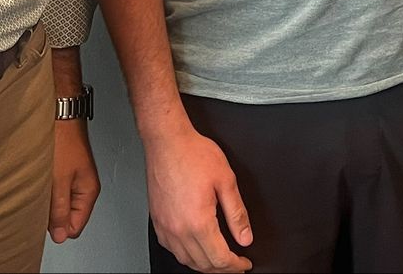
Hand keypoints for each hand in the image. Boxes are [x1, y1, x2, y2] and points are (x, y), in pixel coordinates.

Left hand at [48, 118, 100, 242]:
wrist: (59, 112)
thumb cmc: (63, 140)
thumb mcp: (59, 180)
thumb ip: (59, 210)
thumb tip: (60, 235)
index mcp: (88, 191)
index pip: (75, 226)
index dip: (58, 227)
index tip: (44, 217)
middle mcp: (83, 186)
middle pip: (67, 216)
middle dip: (51, 214)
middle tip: (39, 200)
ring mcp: (73, 177)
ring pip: (58, 202)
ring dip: (47, 200)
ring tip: (38, 186)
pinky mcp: (63, 169)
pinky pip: (54, 190)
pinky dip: (44, 188)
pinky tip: (37, 180)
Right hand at [147, 124, 253, 271]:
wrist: (167, 141)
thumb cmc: (193, 154)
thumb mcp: (226, 181)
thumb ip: (237, 213)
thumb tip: (245, 236)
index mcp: (199, 222)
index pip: (220, 258)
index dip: (236, 265)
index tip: (244, 264)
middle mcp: (179, 230)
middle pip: (203, 264)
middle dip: (222, 269)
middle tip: (235, 266)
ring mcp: (165, 227)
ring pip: (186, 260)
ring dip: (204, 266)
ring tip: (218, 262)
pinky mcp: (157, 221)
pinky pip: (172, 249)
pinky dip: (186, 256)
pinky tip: (194, 249)